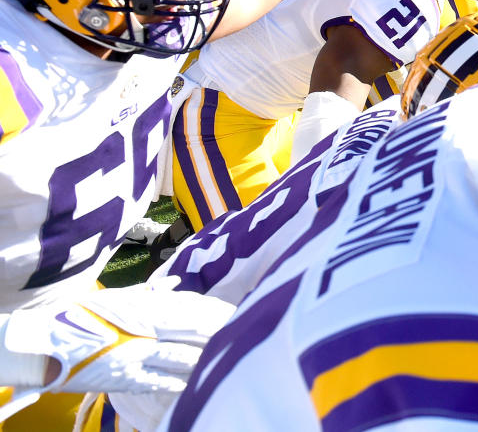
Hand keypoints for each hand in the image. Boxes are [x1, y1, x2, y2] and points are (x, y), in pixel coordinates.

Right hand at [0, 286, 235, 419]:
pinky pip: (158, 382)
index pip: (190, 310)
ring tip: (226, 358)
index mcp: (144, 309)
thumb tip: (175, 283)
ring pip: (179, 359)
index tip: (236, 313)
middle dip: (217, 336)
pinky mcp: (124, 379)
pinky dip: (179, 383)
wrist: (45, 343)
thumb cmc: (82, 316)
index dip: (215, 313)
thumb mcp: (117, 298)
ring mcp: (134, 356)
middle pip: (191, 334)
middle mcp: (143, 332)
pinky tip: (196, 384)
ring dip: (204, 360)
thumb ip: (150, 294)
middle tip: (242, 334)